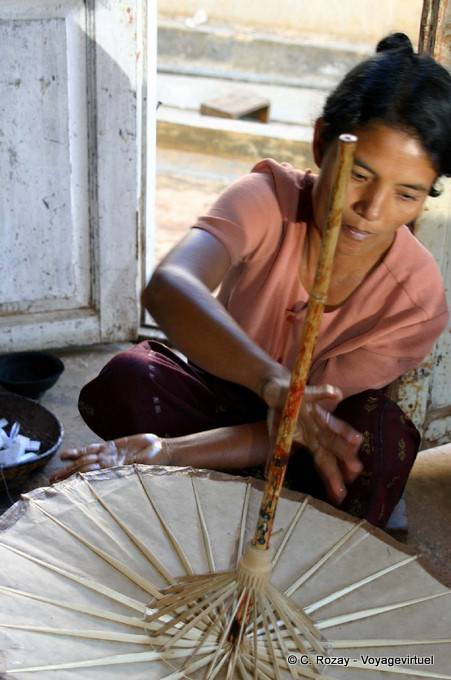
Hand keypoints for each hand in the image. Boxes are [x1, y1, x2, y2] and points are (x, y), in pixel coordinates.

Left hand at [50, 433, 169, 483]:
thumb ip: (131, 468)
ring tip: (54, 474)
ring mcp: (108, 456)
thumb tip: (118, 470)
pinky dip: (79, 452)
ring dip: (69, 466)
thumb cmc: (156, 461)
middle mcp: (108, 464)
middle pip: (83, 469)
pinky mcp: (111, 447)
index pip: (92, 475)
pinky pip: (92, 449)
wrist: (162, 450)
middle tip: (52, 482)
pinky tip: (66, 455)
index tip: (65, 487)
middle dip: (67, 475)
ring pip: (84, 460)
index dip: (78, 479)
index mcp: (115, 471)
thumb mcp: (143, 466)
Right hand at [262, 377, 362, 504]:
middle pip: (333, 445)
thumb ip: (276, 455)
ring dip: (343, 430)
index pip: (324, 461)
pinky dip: (326, 393)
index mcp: (312, 439)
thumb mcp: (276, 437)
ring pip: (332, 424)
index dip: (332, 477)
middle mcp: (318, 427)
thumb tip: (269, 474)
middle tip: (356, 470)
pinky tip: (336, 394)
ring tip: (356, 440)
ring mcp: (315, 412)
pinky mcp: (308, 395)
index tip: (340, 495)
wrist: (277, 390)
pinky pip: (318, 394)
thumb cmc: (281, 415)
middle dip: (344, 457)